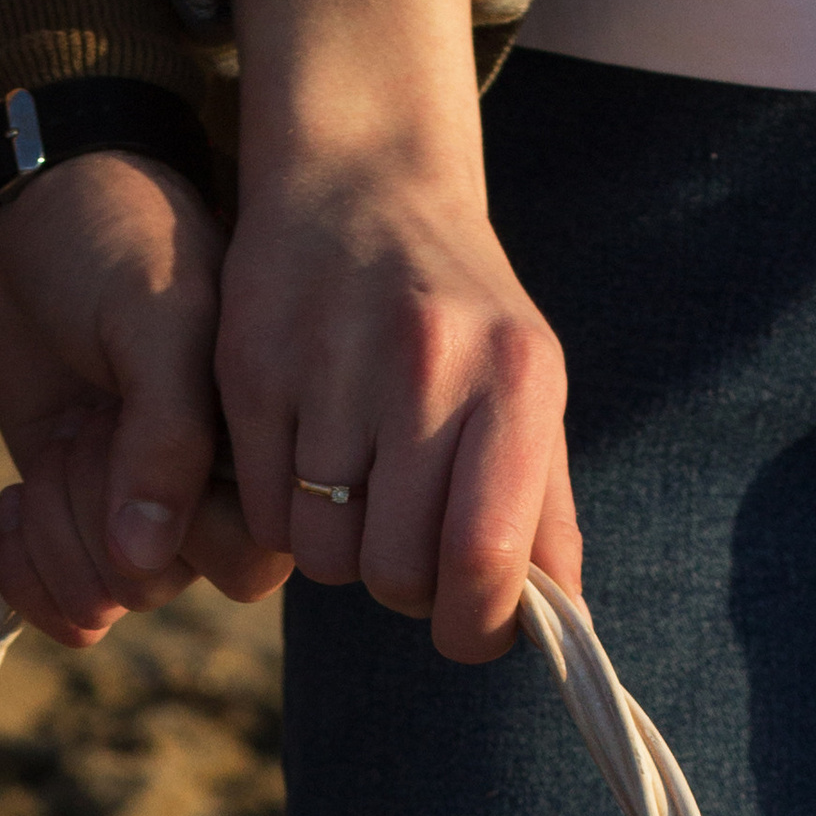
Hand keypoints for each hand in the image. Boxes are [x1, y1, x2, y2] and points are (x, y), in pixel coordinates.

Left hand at [0, 153, 292, 646]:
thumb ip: (167, 430)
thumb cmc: (118, 238)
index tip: (142, 419)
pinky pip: (59, 605)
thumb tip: (143, 556)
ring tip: (62, 432)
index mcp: (262, 450)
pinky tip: (11, 501)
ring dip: (57, 520)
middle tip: (94, 417)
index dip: (180, 516)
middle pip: (163, 585)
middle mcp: (209, 497)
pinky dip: (21, 572)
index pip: (247, 559)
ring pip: (101, 596)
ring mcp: (138, 516)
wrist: (33, 211)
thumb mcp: (158, 315)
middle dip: (102, 511)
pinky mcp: (74, 522)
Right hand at [220, 0, 576, 662]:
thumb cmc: (460, 320)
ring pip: (321, 556)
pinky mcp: (252, 364)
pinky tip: (305, 456)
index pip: (485, 558)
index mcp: (515, 376)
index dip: (474, 626)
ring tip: (355, 489)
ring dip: (337, 550)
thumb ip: (547, 513)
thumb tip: (563, 629)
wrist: (361, 185)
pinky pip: (264, 513)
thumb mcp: (528, 393)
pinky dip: (283, 513)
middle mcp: (427, 360)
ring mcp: (332, 359)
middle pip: (394, 574)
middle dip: (401, 585)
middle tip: (405, 534)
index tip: (467, 623)